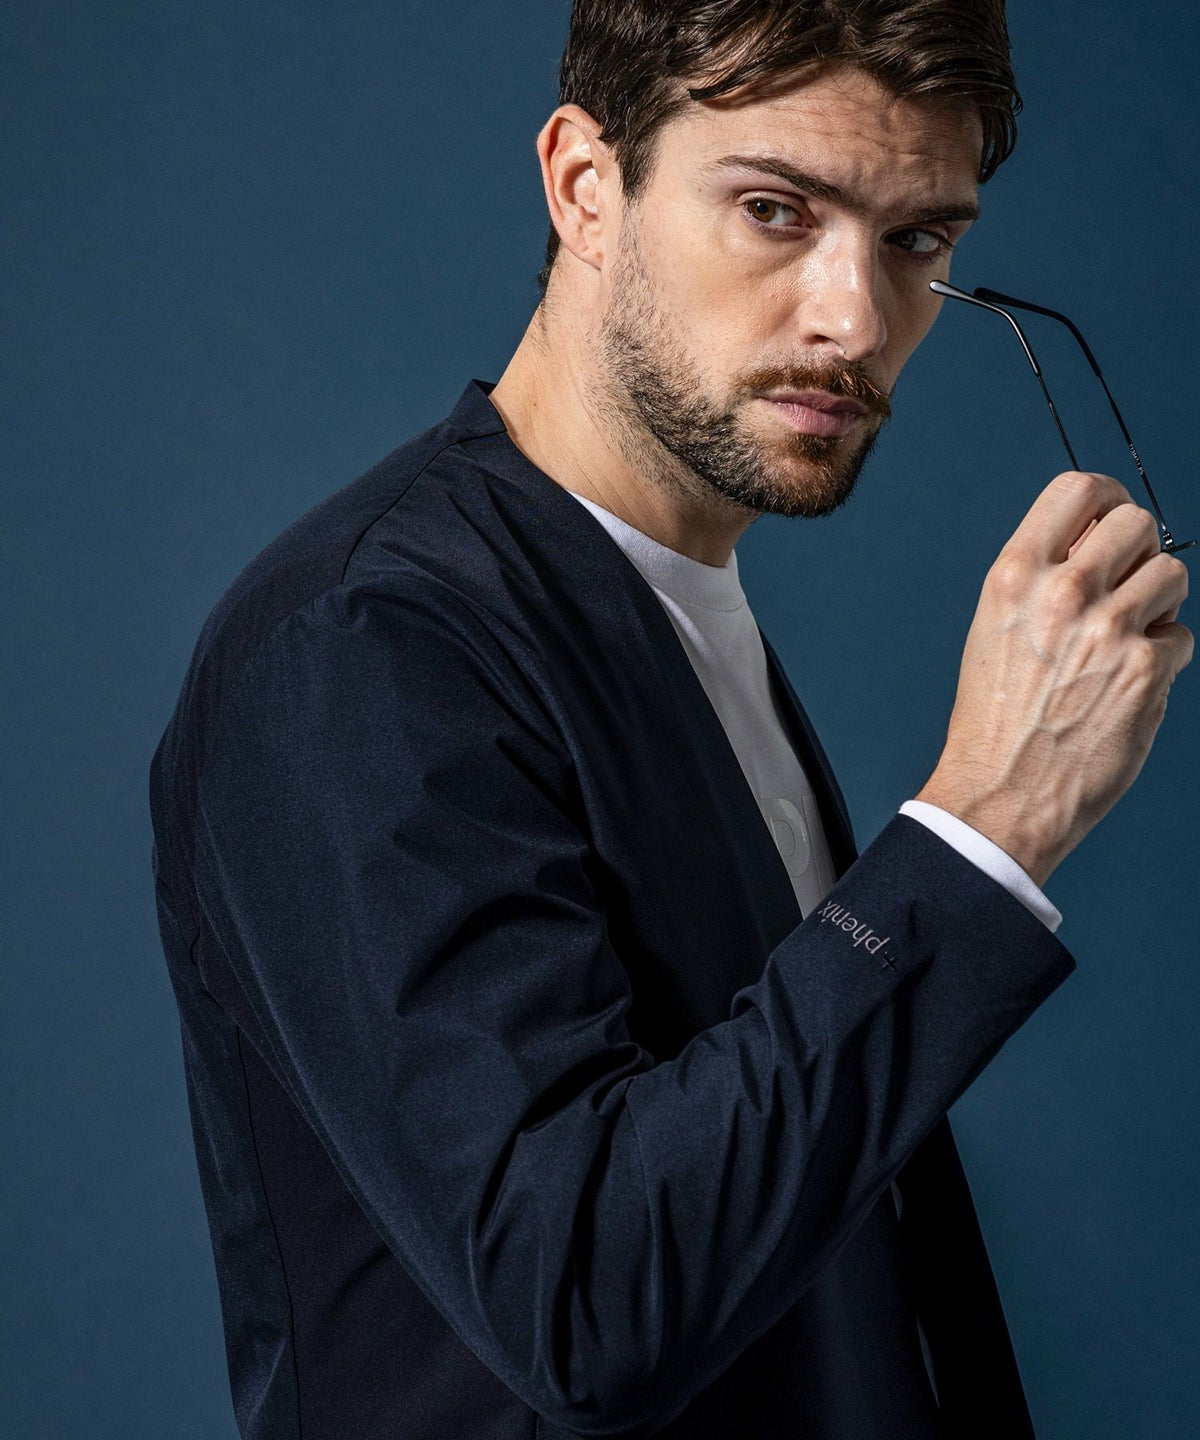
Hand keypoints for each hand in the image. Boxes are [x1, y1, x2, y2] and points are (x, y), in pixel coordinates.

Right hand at [916, 471, 1192, 886]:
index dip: (1105, 499)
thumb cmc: (995, 721)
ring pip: (1172, 575)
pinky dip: (1162, 660)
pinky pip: (1180, 638)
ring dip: (1159, 605)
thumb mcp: (995, 630)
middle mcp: (1061, 593)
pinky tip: (1126, 686)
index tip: (1109, 522)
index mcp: (1014, 576)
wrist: (1001, 794)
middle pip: (1136, 524)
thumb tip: (1094, 545)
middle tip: (1123, 590)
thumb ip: (1041, 580)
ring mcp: (1108, 629)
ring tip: (1125, 641)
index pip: (1078, 490)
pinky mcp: (1145, 670)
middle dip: (1139, 553)